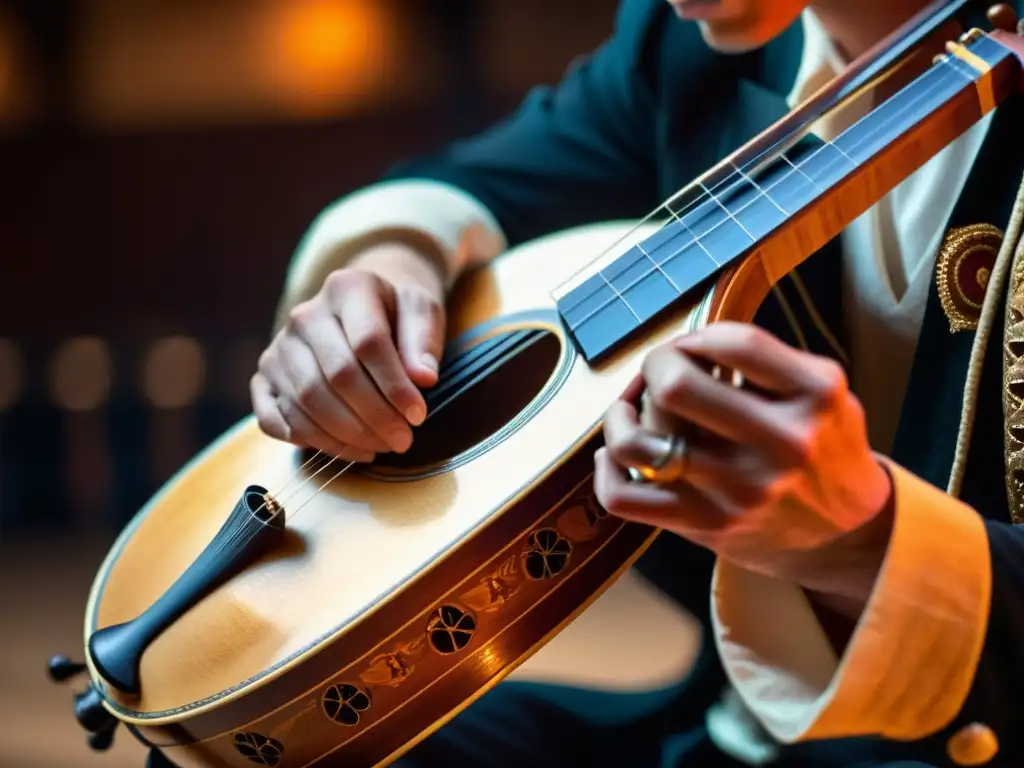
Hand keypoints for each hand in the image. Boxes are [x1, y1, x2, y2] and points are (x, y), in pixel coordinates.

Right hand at [251, 242, 445, 461]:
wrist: (362, 308)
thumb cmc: (396, 313)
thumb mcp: (421, 311)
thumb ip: (424, 340)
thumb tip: (423, 378)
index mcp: (346, 289)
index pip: (368, 342)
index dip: (394, 385)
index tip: (417, 415)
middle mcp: (305, 316)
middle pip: (337, 375)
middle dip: (374, 417)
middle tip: (402, 441)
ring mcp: (280, 347)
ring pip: (307, 401)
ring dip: (347, 435)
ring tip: (381, 447)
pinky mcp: (265, 377)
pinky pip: (274, 419)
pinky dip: (310, 441)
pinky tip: (347, 449)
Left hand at [594, 322, 892, 599]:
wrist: (849, 538)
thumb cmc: (824, 450)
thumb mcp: (826, 393)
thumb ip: (768, 362)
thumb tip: (688, 343)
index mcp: (815, 396)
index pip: (735, 341)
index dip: (699, 336)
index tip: (695, 347)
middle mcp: (779, 444)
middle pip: (675, 386)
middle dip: (655, 366)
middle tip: (662, 371)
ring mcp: (738, 490)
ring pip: (639, 442)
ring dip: (621, 416)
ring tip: (631, 409)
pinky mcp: (707, 524)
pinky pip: (624, 498)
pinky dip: (607, 470)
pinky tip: (616, 454)